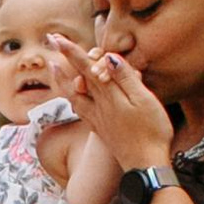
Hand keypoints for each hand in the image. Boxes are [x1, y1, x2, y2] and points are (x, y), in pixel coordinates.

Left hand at [45, 32, 176, 175]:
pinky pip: (80, 109)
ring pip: (75, 94)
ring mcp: (98, 118)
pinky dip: (72, 97)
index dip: (72, 51)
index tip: (57, 37)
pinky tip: (71, 95)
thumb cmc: (152, 132)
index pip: (87, 67)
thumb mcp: (144, 101)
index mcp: (109, 95)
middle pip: (79, 76)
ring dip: (63, 78)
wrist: (145, 166)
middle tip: (51, 39)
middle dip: (65, 57)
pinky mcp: (101, 128)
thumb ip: (126, 78)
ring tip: (53, 66)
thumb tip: (108, 57)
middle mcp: (99, 105)